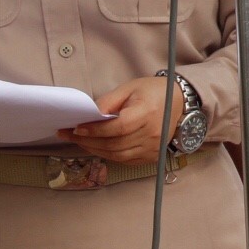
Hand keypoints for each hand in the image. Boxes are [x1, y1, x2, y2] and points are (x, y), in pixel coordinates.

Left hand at [61, 76, 180, 164]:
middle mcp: (152, 133)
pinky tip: (97, 146)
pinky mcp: (152, 156)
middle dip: (88, 141)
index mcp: (147, 113)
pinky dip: (108, 155)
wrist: (178, 102)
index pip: (118, 127)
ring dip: (95, 149)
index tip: (77, 128)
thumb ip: (108, 101)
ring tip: (79, 141)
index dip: (96, 130)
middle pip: (115, 144)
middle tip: (70, 135)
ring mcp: (153, 148)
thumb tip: (88, 116)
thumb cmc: (152, 92)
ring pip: (117, 155)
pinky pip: (125, 160)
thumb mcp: (129, 88)